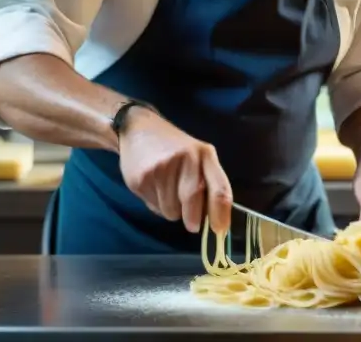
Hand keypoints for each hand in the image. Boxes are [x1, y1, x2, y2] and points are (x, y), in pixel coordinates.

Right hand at [117, 109, 232, 234]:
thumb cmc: (175, 147)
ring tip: (167, 189)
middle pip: (193, 204)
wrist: (139, 129)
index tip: (219, 230)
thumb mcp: (198, 155)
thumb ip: (209, 182)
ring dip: (173, 210)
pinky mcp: (141, 179)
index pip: (219, 189)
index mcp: (205, 154)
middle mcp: (185, 159)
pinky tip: (154, 186)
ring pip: (172, 211)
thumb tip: (216, 220)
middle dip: (193, 219)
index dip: (221, 214)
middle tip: (191, 222)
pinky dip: (157, 204)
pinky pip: (154, 208)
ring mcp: (161, 169)